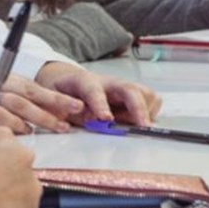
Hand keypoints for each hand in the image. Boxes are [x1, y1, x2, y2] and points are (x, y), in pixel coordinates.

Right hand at [0, 67, 82, 132]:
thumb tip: (16, 114)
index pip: (27, 85)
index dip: (51, 95)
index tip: (72, 103)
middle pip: (27, 92)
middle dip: (53, 103)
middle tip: (75, 113)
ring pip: (16, 103)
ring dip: (39, 116)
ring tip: (57, 126)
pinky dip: (10, 123)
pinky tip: (23, 131)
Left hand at [34, 62, 160, 125]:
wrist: (68, 80)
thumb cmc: (63, 93)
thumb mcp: (56, 103)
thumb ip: (72, 112)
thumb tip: (92, 120)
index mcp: (84, 82)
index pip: (94, 91)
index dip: (100, 104)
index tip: (106, 119)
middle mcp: (107, 82)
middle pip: (129, 88)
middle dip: (138, 107)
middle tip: (143, 127)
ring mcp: (122, 86)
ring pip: (145, 93)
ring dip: (145, 111)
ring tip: (133, 125)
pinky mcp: (134, 92)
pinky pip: (152, 100)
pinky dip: (149, 113)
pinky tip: (135, 121)